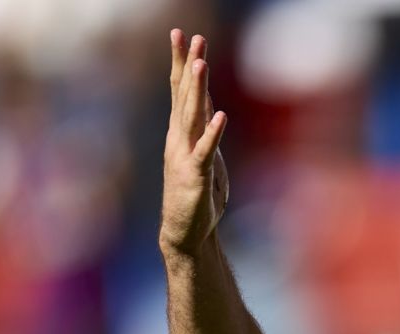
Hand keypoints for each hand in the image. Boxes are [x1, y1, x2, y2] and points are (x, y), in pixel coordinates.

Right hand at [160, 28, 228, 257]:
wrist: (186, 231)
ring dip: (197, 90)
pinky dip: (213, 133)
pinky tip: (221, 116)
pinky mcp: (195, 175)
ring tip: (201, 63)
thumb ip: (204, 129)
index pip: (180, 90)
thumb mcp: (203, 154)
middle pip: (184, 95)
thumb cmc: (196, 193)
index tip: (182, 35)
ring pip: (191, 116)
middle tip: (192, 37)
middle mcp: (179, 138)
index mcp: (180, 132)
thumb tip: (212, 105)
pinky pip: (206, 151)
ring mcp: (185, 155)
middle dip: (188, 65)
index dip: (181, 62)